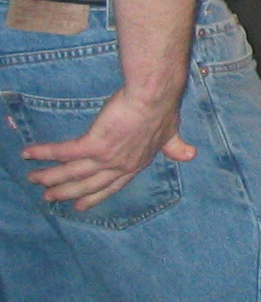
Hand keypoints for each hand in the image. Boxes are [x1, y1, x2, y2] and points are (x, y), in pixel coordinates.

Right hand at [24, 88, 196, 210]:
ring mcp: (107, 157)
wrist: (155, 96)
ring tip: (34, 179)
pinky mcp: (94, 144)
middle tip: (49, 197)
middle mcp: (120, 165)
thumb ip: (175, 146)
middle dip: (67, 192)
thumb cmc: (162, 109)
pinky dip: (44, 153)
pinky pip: (63, 152)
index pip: (114, 185)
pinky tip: (29, 153)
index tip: (81, 205)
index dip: (97, 196)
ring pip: (72, 172)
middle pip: (89, 183)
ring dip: (50, 176)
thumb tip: (190, 155)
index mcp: (136, 163)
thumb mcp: (171, 132)